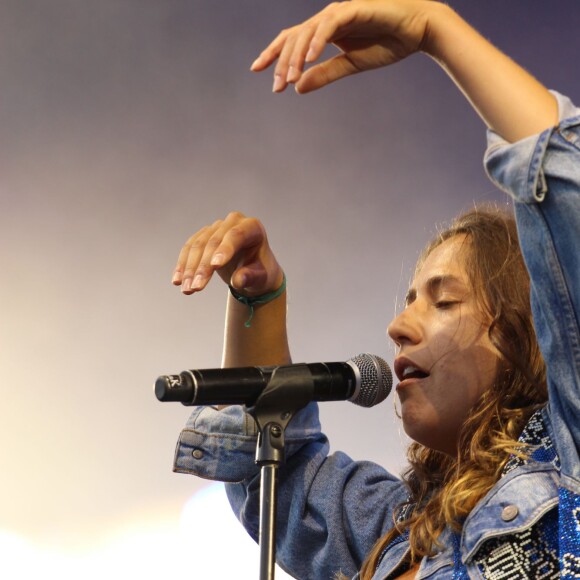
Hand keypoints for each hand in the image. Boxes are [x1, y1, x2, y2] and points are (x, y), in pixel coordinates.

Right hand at [172, 211, 283, 296]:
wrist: (253, 271)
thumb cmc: (260, 273)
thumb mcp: (261, 278)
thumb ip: (251, 277)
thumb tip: (238, 280)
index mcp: (252, 227)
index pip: (236, 235)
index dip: (224, 249)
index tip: (215, 266)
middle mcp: (233, 222)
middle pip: (214, 242)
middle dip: (203, 266)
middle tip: (196, 288)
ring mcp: (217, 227)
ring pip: (198, 245)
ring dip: (190, 269)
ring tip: (186, 289)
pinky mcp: (204, 235)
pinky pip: (189, 248)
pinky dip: (183, 265)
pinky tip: (177, 281)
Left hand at [251, 0, 434, 93]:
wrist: (417, 31)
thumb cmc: (386, 45)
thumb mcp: (350, 66)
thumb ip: (324, 75)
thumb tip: (297, 88)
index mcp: (324, 32)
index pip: (292, 41)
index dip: (273, 54)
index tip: (256, 70)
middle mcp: (327, 20)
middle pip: (294, 38)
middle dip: (282, 62)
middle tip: (276, 87)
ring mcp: (339, 13)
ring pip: (307, 32)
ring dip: (297, 56)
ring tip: (290, 78)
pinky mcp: (354, 10)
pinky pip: (329, 24)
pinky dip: (318, 41)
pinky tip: (309, 60)